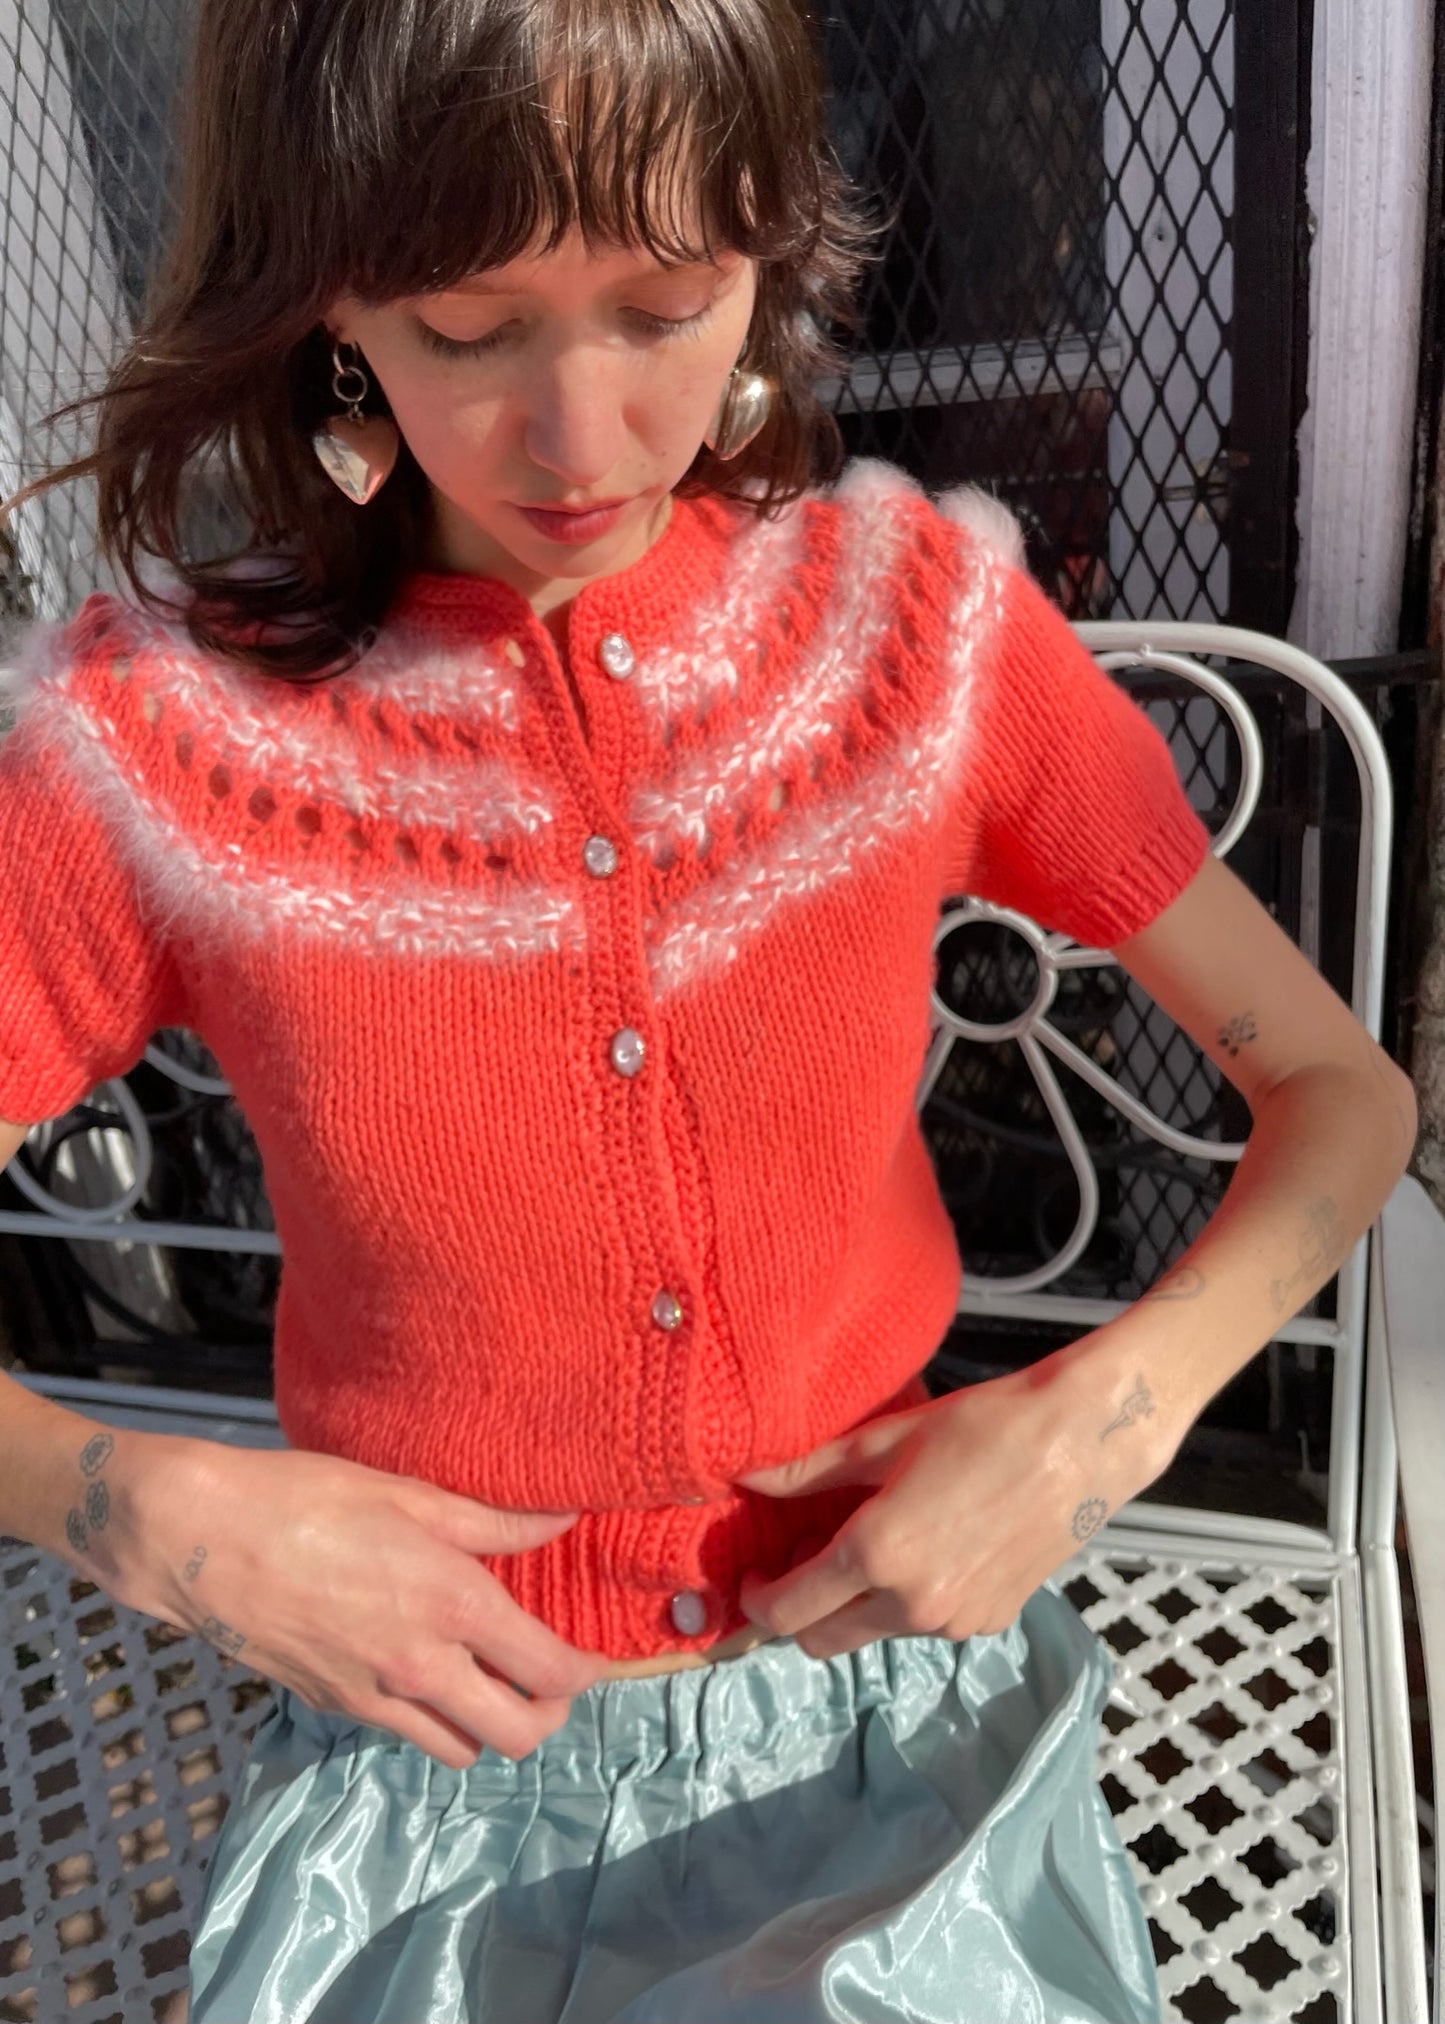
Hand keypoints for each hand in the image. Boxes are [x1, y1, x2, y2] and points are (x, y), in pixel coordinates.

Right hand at [115, 1438, 607, 1768]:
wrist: (201, 1541)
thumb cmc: (306, 1499)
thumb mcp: (409, 1495)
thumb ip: (494, 1521)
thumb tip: (563, 1520)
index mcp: (453, 1605)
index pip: (550, 1671)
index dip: (588, 1672)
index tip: (597, 1656)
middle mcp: (422, 1667)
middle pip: (517, 1736)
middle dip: (549, 1715)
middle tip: (549, 1676)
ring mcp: (375, 1698)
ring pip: (462, 1749)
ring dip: (488, 1724)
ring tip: (490, 1677)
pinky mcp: (335, 1708)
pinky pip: (406, 1734)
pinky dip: (432, 1719)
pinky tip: (426, 1671)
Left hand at [735, 1346, 1168, 1658]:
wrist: (1081, 1443)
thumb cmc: (982, 1426)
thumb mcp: (884, 1442)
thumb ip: (807, 1471)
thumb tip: (744, 1478)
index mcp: (876, 1555)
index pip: (786, 1613)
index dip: (756, 1600)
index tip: (755, 1574)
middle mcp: (910, 1605)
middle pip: (821, 1641)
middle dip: (799, 1611)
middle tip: (807, 1557)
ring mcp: (954, 1624)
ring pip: (874, 1633)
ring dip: (856, 1603)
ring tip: (874, 1540)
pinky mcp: (989, 1623)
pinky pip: (924, 1625)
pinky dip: (908, 1599)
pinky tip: (930, 1546)